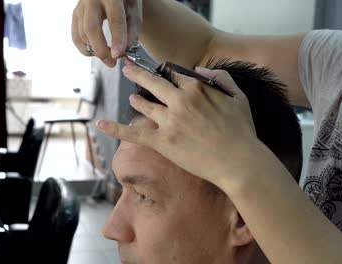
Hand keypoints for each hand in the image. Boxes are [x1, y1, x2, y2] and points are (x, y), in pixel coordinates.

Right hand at [72, 0, 141, 66]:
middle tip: (112, 62)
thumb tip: (126, 50)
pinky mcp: (75, 14)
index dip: (117, 39)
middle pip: (91, 28)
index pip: (114, 19)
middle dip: (101, 50)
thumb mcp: (134, 10)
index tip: (119, 54)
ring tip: (108, 56)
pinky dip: (85, 48)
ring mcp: (81, 7)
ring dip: (94, 50)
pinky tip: (96, 51)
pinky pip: (76, 36)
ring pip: (82, 34)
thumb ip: (132, 29)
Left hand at [96, 65, 258, 187]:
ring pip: (145, 105)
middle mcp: (179, 101)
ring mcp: (168, 121)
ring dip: (136, 100)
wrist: (238, 161)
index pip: (176, 75)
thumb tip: (200, 70)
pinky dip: (116, 128)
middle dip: (138, 74)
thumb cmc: (241, 131)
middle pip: (154, 83)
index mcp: (197, 87)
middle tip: (127, 69)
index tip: (164, 76)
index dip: (169, 75)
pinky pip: (134, 133)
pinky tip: (100, 123)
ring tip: (131, 98)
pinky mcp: (162, 141)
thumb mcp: (238, 97)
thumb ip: (220, 78)